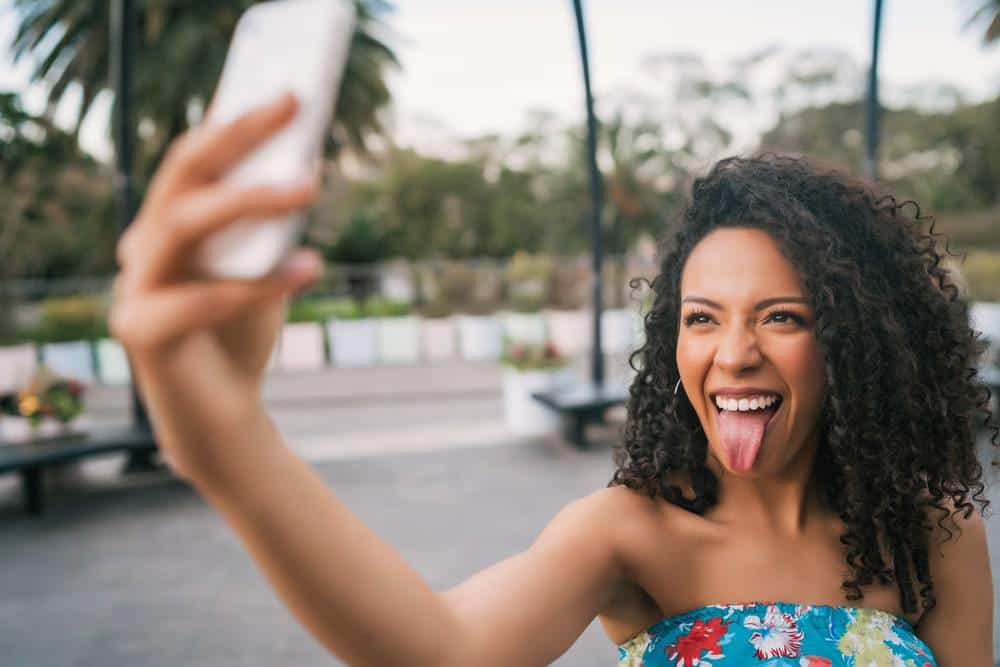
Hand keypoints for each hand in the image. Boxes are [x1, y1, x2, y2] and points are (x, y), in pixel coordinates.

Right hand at [110, 92, 321, 474]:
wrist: (223, 416)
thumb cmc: (242, 333)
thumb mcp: (264, 268)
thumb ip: (271, 227)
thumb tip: (310, 164)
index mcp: (168, 227)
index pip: (193, 160)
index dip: (236, 125)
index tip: (287, 97)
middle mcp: (143, 249)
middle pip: (180, 178)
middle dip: (236, 137)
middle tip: (292, 107)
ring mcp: (135, 289)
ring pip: (181, 226)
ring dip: (248, 201)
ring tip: (309, 185)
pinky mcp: (143, 333)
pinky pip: (201, 299)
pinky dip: (258, 283)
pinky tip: (310, 268)